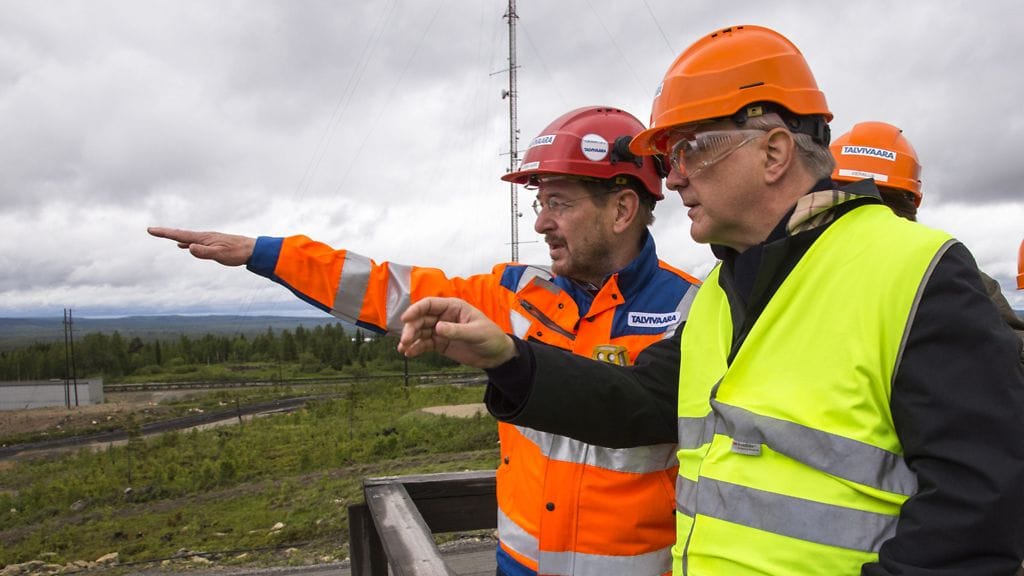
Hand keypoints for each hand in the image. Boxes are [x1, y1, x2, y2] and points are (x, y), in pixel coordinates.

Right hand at [148, 227, 255, 266]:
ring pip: (187, 238)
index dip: (164, 233)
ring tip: (163, 235)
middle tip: (151, 230)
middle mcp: (203, 237)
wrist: (252, 250)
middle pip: (180, 234)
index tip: (151, 229)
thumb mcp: (220, 255)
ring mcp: (208, 239)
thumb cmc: (236, 253)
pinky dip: (185, 242)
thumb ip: (204, 252)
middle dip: (165, 232)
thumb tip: (188, 248)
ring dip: (174, 236)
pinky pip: (194, 242)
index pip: (179, 235)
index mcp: (203, 239)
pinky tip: (183, 246)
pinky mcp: (212, 244)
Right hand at [398, 297, 515, 368]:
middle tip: (405, 340)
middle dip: (411, 328)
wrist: (496, 355)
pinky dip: (416, 348)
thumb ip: (457, 330)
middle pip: (421, 319)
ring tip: (404, 348)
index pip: (429, 304)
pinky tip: (409, 353)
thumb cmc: (491, 337)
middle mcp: (444, 316)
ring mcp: (441, 330)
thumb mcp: (476, 333)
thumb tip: (438, 328)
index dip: (415, 309)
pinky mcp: (440, 343)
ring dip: (410, 339)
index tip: (405, 319)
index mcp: (453, 307)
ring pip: (420, 331)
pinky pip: (424, 344)